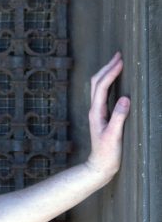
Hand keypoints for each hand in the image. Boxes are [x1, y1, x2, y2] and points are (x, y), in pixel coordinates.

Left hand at [85, 51, 129, 181]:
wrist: (99, 166)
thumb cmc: (107, 154)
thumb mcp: (114, 136)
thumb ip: (119, 117)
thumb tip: (125, 98)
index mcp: (97, 112)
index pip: (102, 86)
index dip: (111, 72)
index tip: (121, 61)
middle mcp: (95, 109)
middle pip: (97, 82)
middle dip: (107, 67)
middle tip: (119, 55)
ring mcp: (97, 112)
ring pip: (98, 86)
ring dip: (106, 72)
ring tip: (117, 62)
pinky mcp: (101, 116)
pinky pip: (103, 93)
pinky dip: (108, 82)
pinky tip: (115, 81)